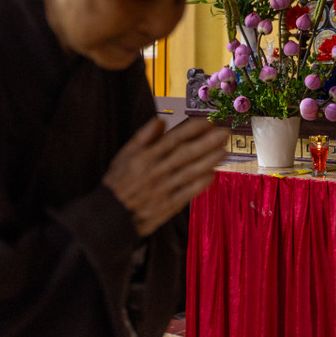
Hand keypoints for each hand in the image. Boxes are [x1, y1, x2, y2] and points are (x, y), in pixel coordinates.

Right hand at [104, 117, 228, 236]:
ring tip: (224, 151)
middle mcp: (154, 172)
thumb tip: (161, 120)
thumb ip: (142, 137)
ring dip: (208, 161)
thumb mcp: (124, 154)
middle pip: (184, 154)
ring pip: (188, 173)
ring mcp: (162, 190)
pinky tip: (212, 175)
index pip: (172, 140)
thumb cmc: (119, 181)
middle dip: (206, 142)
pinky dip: (199, 185)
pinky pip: (186, 194)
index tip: (207, 121)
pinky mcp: (167, 206)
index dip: (191, 130)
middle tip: (225, 132)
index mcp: (143, 157)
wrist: (110, 215)